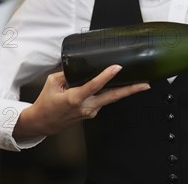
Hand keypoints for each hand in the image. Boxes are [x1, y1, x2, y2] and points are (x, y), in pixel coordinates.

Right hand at [13, 65, 149, 140]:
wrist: (43, 123)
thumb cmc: (46, 103)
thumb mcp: (52, 82)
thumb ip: (67, 72)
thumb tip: (79, 64)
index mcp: (75, 98)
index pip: (94, 86)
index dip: (106, 76)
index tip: (117, 68)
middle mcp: (86, 107)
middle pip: (112, 97)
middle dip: (130, 90)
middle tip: (145, 84)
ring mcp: (90, 111)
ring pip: (110, 99)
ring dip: (125, 92)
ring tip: (140, 83)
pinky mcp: (91, 113)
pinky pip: (104, 100)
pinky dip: (111, 93)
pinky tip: (118, 86)